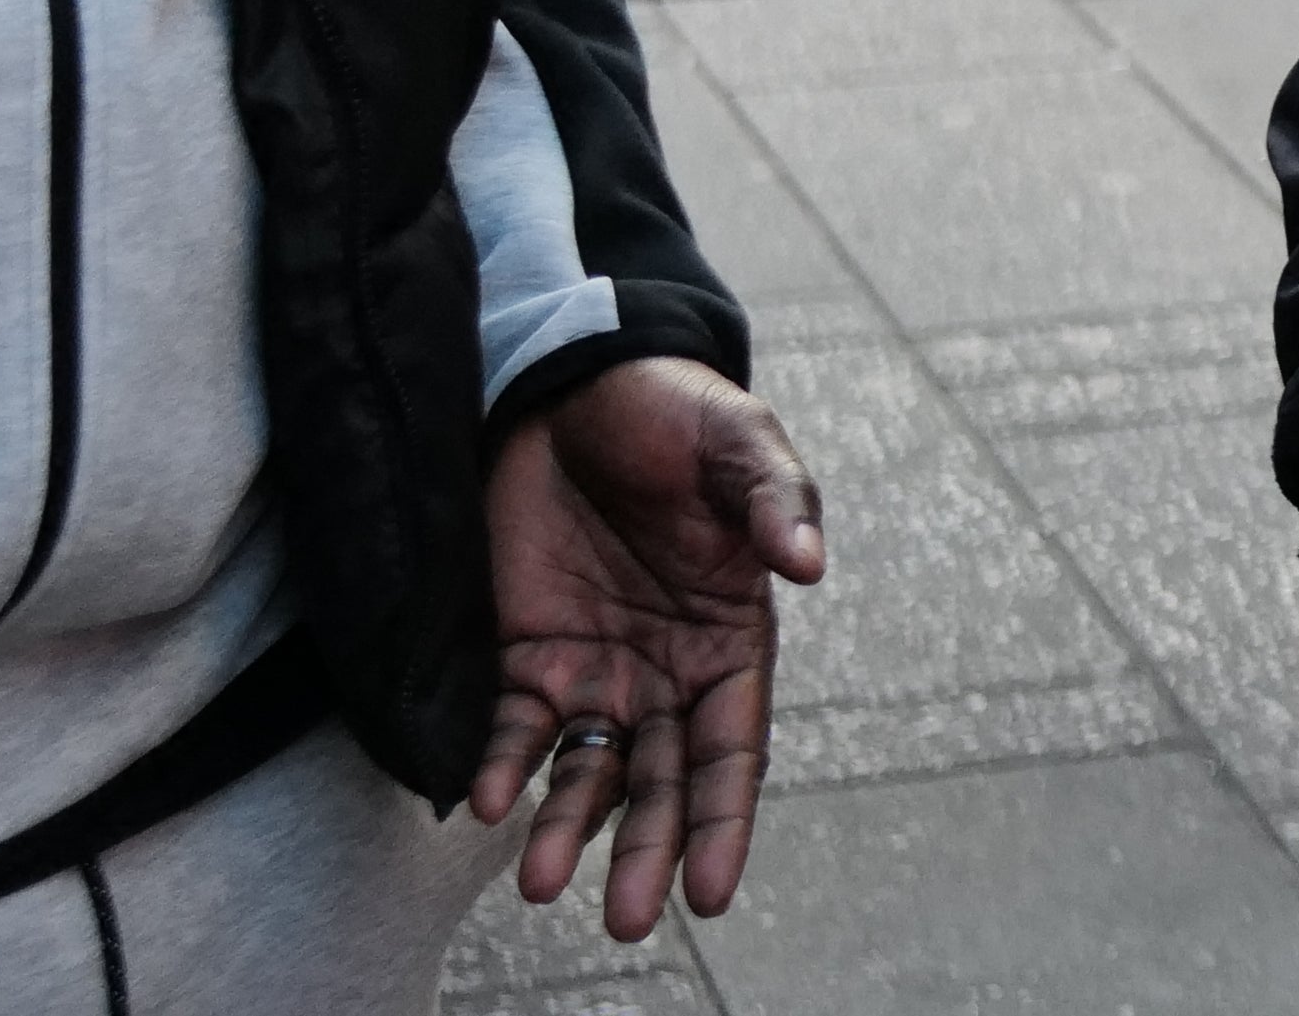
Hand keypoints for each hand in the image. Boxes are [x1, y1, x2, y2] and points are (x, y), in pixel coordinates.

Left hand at [471, 357, 824, 938]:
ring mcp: (595, 668)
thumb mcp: (735, 439)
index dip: (725, 822)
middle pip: (662, 782)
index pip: (734, 751)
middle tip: (623, 919)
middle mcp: (666, 671)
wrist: (570, 379)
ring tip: (540, 882)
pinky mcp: (526, 653)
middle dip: (647, 853)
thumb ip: (773, 499)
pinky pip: (517, 729)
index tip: (711, 893)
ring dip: (568, 829)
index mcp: (732, 637)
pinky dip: (504, 768)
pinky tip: (489, 800)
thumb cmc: (671, 409)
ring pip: (587, 773)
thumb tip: (810, 563)